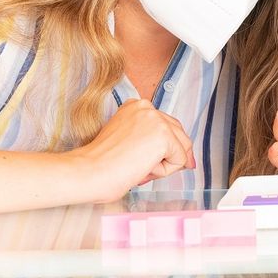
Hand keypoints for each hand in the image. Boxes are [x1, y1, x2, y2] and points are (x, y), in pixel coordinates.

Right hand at [67, 99, 194, 199]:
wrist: (89, 171)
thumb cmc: (101, 164)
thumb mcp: (128, 142)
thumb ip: (150, 142)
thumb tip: (188, 160)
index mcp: (135, 106)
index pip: (167, 126)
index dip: (163, 149)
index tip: (140, 159)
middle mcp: (147, 107)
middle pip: (179, 135)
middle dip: (167, 157)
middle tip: (140, 167)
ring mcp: (157, 120)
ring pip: (181, 150)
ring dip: (163, 165)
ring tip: (137, 166)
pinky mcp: (164, 136)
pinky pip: (180, 162)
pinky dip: (163, 172)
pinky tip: (141, 168)